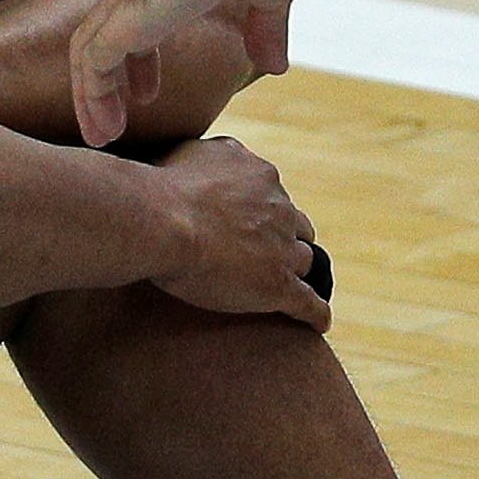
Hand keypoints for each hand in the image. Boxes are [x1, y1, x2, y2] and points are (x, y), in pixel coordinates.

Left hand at [67, 0, 297, 149]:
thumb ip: (267, 29)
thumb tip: (275, 64)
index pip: (138, 25)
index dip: (140, 63)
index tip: (145, 92)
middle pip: (102, 40)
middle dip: (106, 84)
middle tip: (112, 122)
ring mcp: (127, 2)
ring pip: (87, 54)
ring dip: (91, 97)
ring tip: (102, 136)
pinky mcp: (125, 18)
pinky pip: (93, 64)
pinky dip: (91, 96)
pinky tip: (102, 126)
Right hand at [150, 136, 329, 330]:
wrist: (162, 221)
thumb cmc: (161, 190)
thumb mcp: (187, 153)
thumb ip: (207, 157)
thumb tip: (201, 162)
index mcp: (259, 175)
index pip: (272, 196)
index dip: (262, 213)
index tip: (248, 224)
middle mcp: (278, 207)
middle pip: (296, 227)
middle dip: (285, 240)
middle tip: (267, 256)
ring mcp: (282, 248)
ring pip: (303, 263)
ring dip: (295, 273)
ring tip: (289, 291)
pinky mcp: (279, 285)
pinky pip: (308, 303)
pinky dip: (315, 314)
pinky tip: (318, 325)